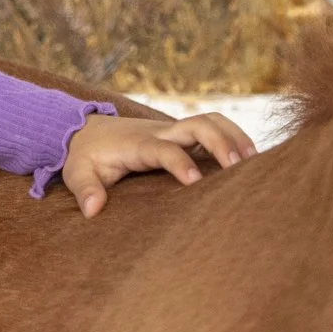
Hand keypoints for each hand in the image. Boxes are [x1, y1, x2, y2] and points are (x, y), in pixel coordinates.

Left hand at [61, 111, 254, 216]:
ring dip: (234, 136)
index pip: (164, 149)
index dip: (180, 163)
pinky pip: (213, 128)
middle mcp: (160, 133)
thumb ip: (85, 190)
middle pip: (198, 125)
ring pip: (211, 121)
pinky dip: (234, 137)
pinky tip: (250, 159)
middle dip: (221, 142)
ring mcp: (172, 131)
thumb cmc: (85, 157)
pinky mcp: (180, 135)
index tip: (195, 182)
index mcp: (138, 145)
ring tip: (255, 161)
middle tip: (239, 169)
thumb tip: (92, 210)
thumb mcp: (76, 174)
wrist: (85, 130)